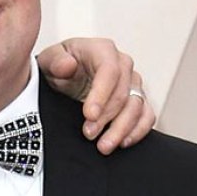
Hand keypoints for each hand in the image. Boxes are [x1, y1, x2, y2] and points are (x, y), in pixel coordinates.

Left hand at [36, 37, 155, 154]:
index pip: (109, 71)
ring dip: (122, 129)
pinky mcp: (138, 99)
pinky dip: (138, 130)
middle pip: (124, 92)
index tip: (89, 115)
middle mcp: (122, 64)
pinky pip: (147, 115)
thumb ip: (56, 61)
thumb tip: (68, 64)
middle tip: (89, 134)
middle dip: (107, 117)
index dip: (101, 94)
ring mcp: (133, 82)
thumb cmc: (59, 65)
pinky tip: (123, 142)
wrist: (65, 75)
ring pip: (137, 106)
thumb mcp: (49, 60)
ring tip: (103, 145)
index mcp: (102, 50)